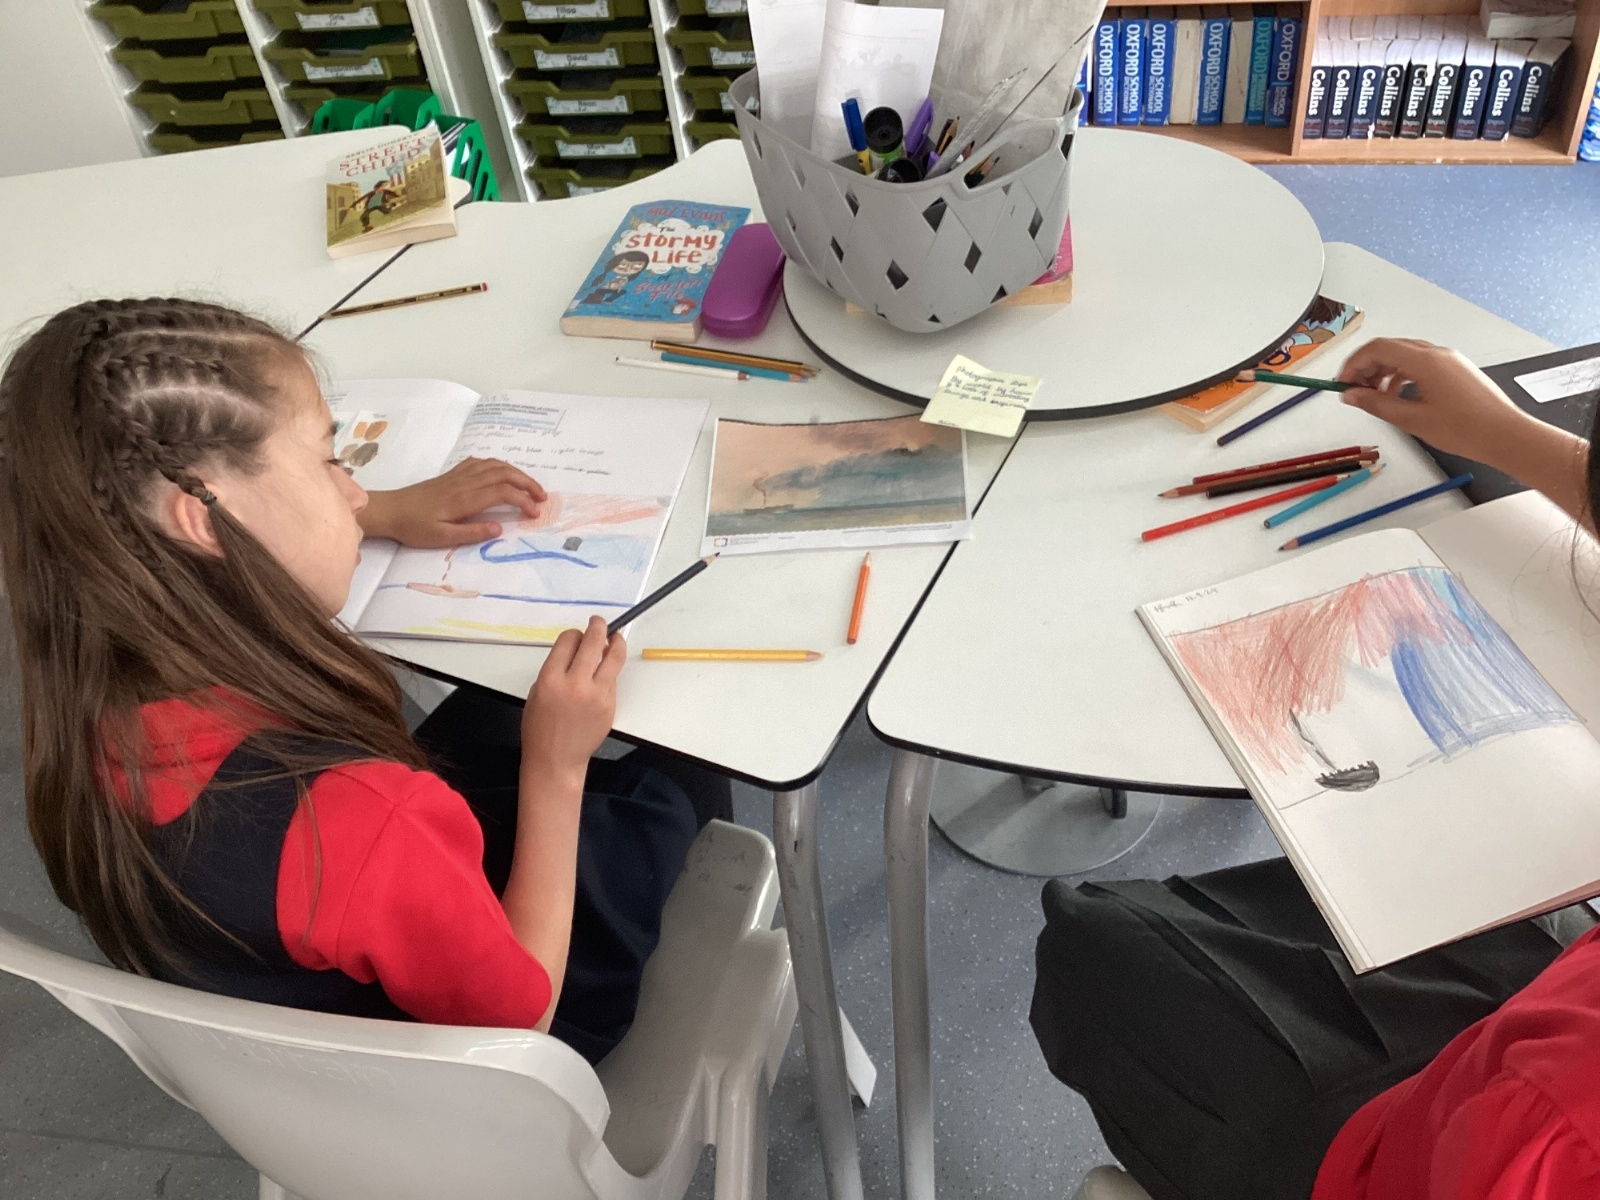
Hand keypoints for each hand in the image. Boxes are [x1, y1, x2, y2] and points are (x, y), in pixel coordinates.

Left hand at [359, 458, 546, 547]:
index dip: (523, 500)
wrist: (390, 510)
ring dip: (516, 472)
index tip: (534, 513)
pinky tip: (502, 473)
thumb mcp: (441, 537)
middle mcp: (465, 483)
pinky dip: (498, 465)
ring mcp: (459, 475)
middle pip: (504, 474)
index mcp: (465, 499)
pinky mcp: (453, 474)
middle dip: (527, 483)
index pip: (503, 492)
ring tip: (529, 486)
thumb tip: (499, 529)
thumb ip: (471, 533)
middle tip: (542, 497)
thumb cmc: (414, 527)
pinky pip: (480, 462)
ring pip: (495, 465)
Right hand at [521, 616, 625, 783]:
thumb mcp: (536, 692)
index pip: (569, 640)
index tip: (577, 634)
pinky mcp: (609, 705)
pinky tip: (605, 669)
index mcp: (550, 678)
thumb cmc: (540, 728)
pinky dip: (610, 669)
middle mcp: (575, 684)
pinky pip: (613, 679)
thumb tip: (574, 651)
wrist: (556, 759)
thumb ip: (555, 669)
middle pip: (593, 642)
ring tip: (614, 637)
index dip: (574, 633)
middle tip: (599, 622)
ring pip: (613, 657)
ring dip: (615, 642)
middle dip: (598, 626)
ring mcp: (596, 695)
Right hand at [1337, 338, 1534, 463]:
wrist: (1505, 435)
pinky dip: (1401, 375)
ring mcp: (1449, 360)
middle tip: (1353, 391)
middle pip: (1390, 348)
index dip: (1354, 364)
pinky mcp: (1455, 369)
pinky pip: (1420, 363)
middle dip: (1366, 367)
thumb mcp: (1412, 419)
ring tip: (1373, 396)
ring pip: (1405, 355)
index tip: (1342, 383)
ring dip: (1383, 372)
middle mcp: (1438, 353)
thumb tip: (1351, 395)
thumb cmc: (1466, 429)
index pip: (1378, 348)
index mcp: (1426, 361)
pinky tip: (1398, 396)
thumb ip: (1376, 404)